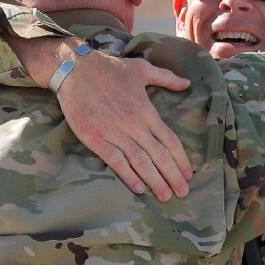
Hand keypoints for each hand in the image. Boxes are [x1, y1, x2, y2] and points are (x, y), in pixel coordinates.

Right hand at [56, 52, 193, 200]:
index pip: (170, 140)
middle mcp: (134, 125)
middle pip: (159, 155)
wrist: (74, 69)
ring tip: (165, 196)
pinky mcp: (96, 139)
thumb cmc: (109, 68)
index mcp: (146, 111)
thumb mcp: (142, 68)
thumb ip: (166, 78)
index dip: (181, 159)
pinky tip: (139, 188)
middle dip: (172, 176)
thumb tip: (187, 83)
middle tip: (183, 193)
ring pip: (140, 162)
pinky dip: (128, 176)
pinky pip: (115, 161)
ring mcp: (115, 133)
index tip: (189, 174)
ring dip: (154, 181)